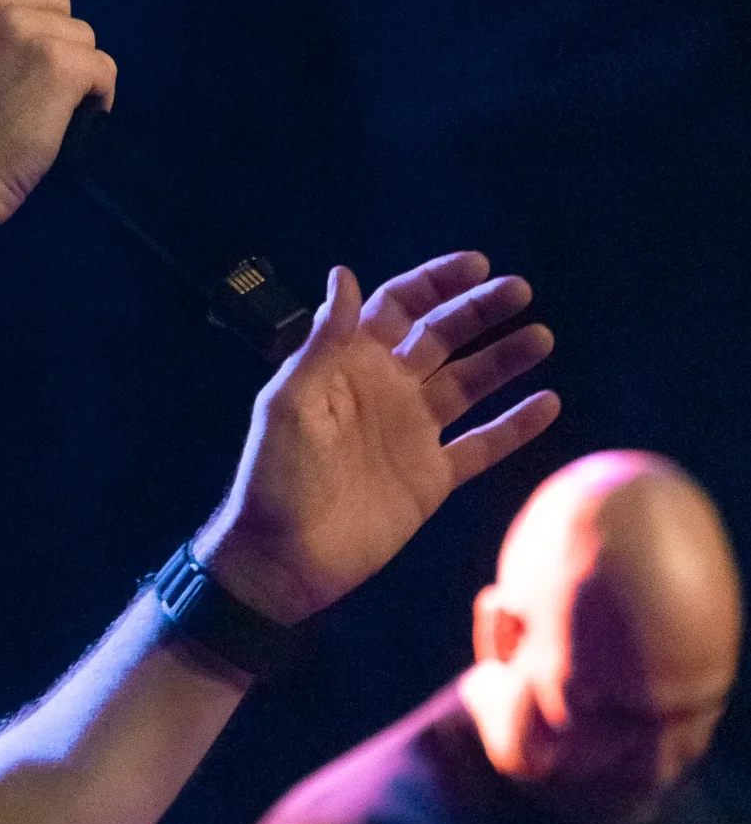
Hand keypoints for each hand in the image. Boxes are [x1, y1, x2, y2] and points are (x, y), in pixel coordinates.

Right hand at [0, 0, 116, 227]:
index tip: (4, 39)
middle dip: (44, 33)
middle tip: (18, 81)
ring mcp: (22, 23)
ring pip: (78, 31)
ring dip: (67, 65)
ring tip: (37, 105)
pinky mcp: (60, 61)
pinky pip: (102, 67)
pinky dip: (93, 96)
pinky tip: (67, 120)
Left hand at [195, 253, 557, 623]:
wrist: (286, 557)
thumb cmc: (276, 476)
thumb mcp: (290, 401)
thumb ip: (323, 341)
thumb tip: (345, 274)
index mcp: (348, 364)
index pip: (398, 307)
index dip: (435, 283)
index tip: (477, 266)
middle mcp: (385, 390)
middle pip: (442, 337)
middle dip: (479, 311)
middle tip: (521, 291)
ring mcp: (411, 433)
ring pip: (469, 384)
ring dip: (504, 359)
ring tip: (542, 337)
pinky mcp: (431, 478)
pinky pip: (482, 445)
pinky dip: (515, 426)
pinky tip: (548, 402)